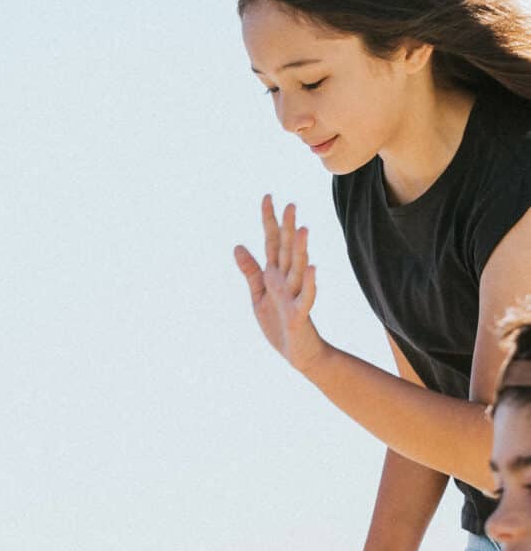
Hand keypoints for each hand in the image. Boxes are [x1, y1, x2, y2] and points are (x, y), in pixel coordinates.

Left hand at [235, 197, 325, 374]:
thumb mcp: (259, 296)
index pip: (272, 243)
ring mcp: (294, 296)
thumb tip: (238, 246)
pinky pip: (305, 298)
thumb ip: (251, 272)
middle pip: (286, 251)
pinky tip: (312, 268)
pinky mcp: (299, 315)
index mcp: (275, 275)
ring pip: (298, 270)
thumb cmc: (279, 323)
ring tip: (302, 230)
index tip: (267, 197)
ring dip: (300, 251)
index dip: (269, 221)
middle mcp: (286, 281)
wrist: (298, 353)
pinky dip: (309, 283)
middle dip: (287, 229)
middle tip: (291, 204)